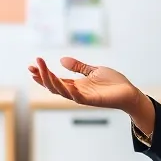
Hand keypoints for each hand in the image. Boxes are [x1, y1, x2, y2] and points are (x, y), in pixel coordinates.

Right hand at [28, 56, 143, 111]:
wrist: (129, 92)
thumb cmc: (113, 83)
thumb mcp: (93, 70)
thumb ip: (78, 66)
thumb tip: (62, 59)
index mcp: (75, 85)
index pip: (54, 80)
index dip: (43, 73)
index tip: (32, 64)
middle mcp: (76, 92)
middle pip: (53, 86)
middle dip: (42, 76)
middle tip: (33, 64)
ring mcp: (82, 97)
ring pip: (60, 91)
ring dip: (50, 80)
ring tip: (41, 69)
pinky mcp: (91, 100)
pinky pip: (75, 96)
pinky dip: (67, 90)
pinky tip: (59, 81)